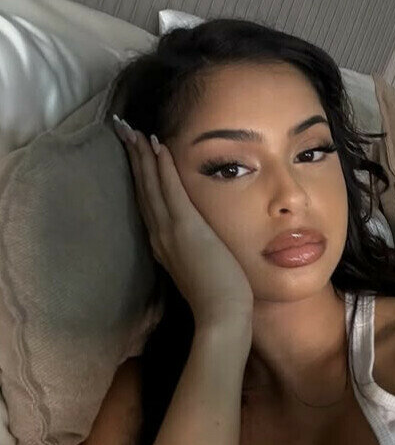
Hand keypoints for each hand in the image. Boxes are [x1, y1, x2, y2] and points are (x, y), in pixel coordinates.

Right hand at [112, 115, 253, 330]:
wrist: (221, 316)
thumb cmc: (219, 297)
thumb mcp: (202, 266)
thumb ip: (196, 250)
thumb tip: (201, 239)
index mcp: (163, 244)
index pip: (148, 202)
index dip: (140, 175)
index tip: (136, 151)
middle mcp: (160, 235)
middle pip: (142, 189)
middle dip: (134, 157)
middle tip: (123, 129)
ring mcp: (170, 232)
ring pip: (151, 186)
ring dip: (143, 156)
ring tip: (134, 130)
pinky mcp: (186, 230)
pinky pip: (171, 191)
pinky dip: (163, 169)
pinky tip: (159, 148)